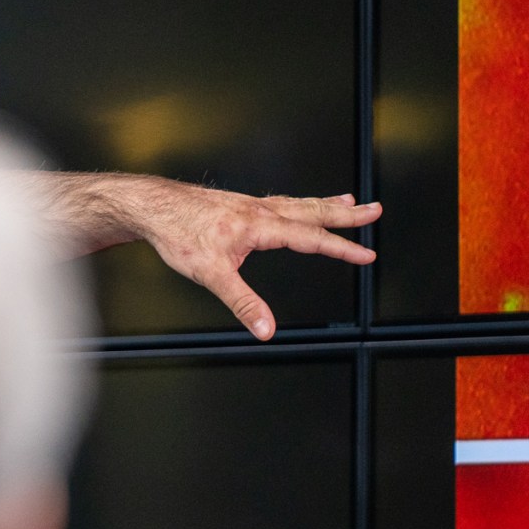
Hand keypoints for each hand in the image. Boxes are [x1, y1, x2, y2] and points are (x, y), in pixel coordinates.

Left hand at [135, 185, 379, 338]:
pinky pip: (279, 201)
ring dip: (325, 204)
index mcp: (259, 226)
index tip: (366, 255)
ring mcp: (249, 204)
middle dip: (346, 214)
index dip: (341, 248)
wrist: (153, 205)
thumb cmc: (177, 233)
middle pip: (312, 211)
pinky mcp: (237, 204)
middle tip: (374, 211)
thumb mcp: (210, 273)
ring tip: (348, 200)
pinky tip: (296, 206)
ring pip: (297, 203)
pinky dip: (298, 203)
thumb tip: (264, 327)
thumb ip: (241, 302)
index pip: (310, 238)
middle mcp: (259, 210)